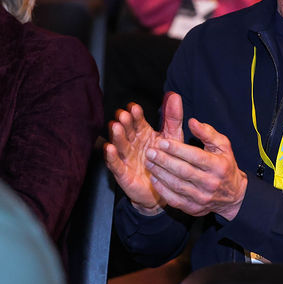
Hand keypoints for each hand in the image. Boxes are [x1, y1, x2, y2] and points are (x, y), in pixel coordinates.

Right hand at [104, 92, 184, 213]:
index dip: (135, 115)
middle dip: (124, 123)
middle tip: (123, 115)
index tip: (134, 108)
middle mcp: (132, 143)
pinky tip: (109, 148)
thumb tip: (173, 95)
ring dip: (117, 136)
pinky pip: (115, 164)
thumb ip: (172, 117)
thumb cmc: (167, 160)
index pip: (137, 121)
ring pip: (119, 145)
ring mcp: (126, 157)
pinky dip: (111, 156)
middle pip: (126, 131)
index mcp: (143, 133)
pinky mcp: (122, 173)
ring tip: (116, 126)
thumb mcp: (173, 137)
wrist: (165, 188)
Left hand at [143, 117, 247, 220]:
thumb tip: (192, 122)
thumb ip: (208, 133)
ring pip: (176, 185)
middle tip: (150, 152)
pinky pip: (174, 200)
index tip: (162, 141)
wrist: (233, 196)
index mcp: (218, 166)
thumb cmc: (225, 166)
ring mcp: (202, 198)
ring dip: (160, 173)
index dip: (177, 149)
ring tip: (149, 162)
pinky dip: (162, 189)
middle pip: (183, 171)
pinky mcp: (193, 208)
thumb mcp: (223, 146)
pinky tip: (154, 178)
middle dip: (164, 161)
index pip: (195, 157)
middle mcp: (210, 183)